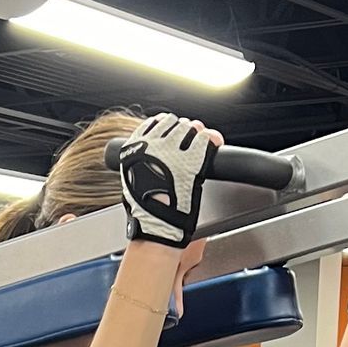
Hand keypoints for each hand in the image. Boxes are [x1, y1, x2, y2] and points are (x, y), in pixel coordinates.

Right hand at [118, 114, 221, 251]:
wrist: (155, 224)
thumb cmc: (144, 208)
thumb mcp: (132, 179)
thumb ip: (141, 161)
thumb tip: (152, 156)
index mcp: (137, 146)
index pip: (156, 122)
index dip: (168, 124)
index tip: (173, 129)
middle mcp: (154, 144)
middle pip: (176, 123)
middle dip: (185, 129)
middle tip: (190, 138)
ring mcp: (173, 151)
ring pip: (191, 128)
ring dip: (198, 133)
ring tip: (202, 141)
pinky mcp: (192, 161)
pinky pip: (206, 140)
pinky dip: (212, 140)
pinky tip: (215, 143)